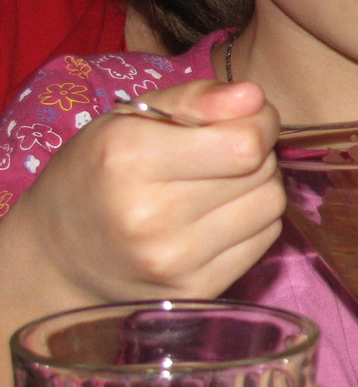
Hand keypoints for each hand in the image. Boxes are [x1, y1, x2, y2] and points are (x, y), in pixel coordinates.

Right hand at [1, 79, 282, 308]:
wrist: (58, 258)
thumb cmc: (97, 173)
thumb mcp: (128, 119)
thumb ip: (195, 98)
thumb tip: (254, 96)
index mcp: (130, 158)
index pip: (245, 142)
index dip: (258, 122)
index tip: (245, 120)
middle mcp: (151, 214)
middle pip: (261, 171)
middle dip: (255, 152)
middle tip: (222, 154)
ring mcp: (175, 259)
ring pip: (271, 204)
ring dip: (258, 186)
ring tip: (219, 184)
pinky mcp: (196, 289)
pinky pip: (265, 238)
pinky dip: (254, 220)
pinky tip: (218, 217)